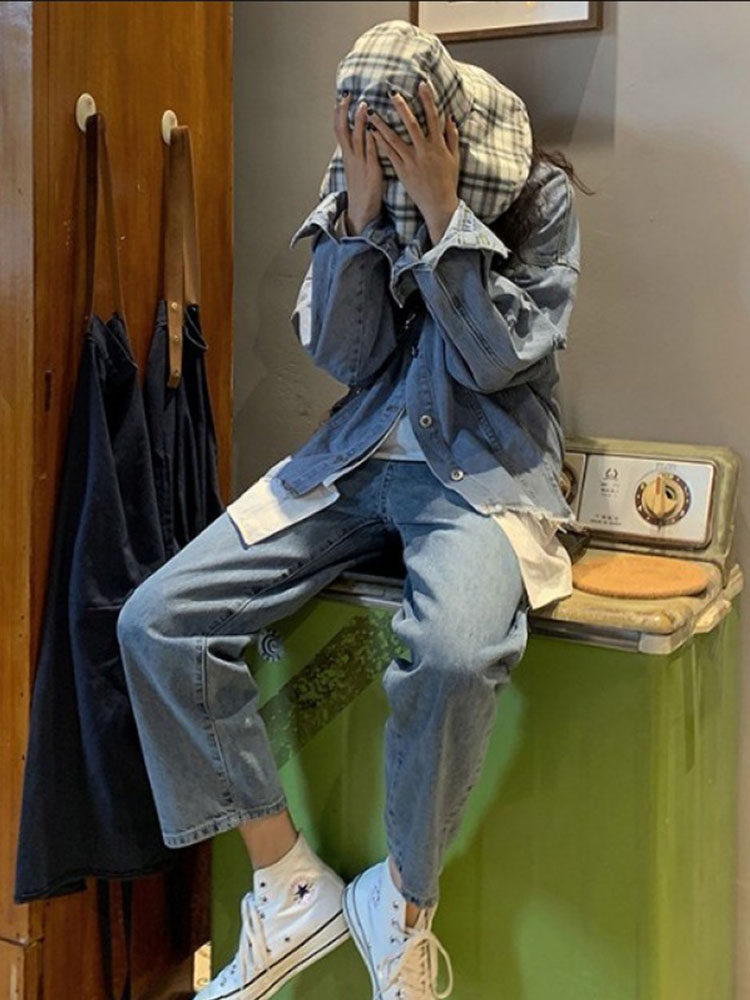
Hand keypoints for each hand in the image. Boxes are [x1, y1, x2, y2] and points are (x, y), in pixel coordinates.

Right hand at [333, 94, 382, 234]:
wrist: (362, 210)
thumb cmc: (363, 188)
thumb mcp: (357, 167)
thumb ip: (359, 150)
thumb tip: (364, 134)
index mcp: (347, 155)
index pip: (339, 129)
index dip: (339, 113)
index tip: (341, 97)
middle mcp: (351, 157)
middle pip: (343, 130)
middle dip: (344, 112)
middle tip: (348, 96)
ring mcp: (360, 163)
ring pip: (357, 138)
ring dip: (359, 122)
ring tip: (363, 106)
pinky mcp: (372, 171)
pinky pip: (371, 153)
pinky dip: (372, 141)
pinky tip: (375, 130)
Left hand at [368, 81, 459, 244]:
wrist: (439, 205)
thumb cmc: (448, 181)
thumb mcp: (454, 158)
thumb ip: (452, 136)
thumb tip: (449, 117)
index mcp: (438, 146)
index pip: (433, 117)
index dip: (428, 100)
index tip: (421, 84)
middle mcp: (424, 151)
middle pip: (412, 124)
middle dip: (401, 107)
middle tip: (391, 92)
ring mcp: (411, 161)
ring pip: (394, 139)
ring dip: (382, 124)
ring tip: (370, 112)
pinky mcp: (402, 171)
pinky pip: (389, 154)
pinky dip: (380, 142)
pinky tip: (371, 132)